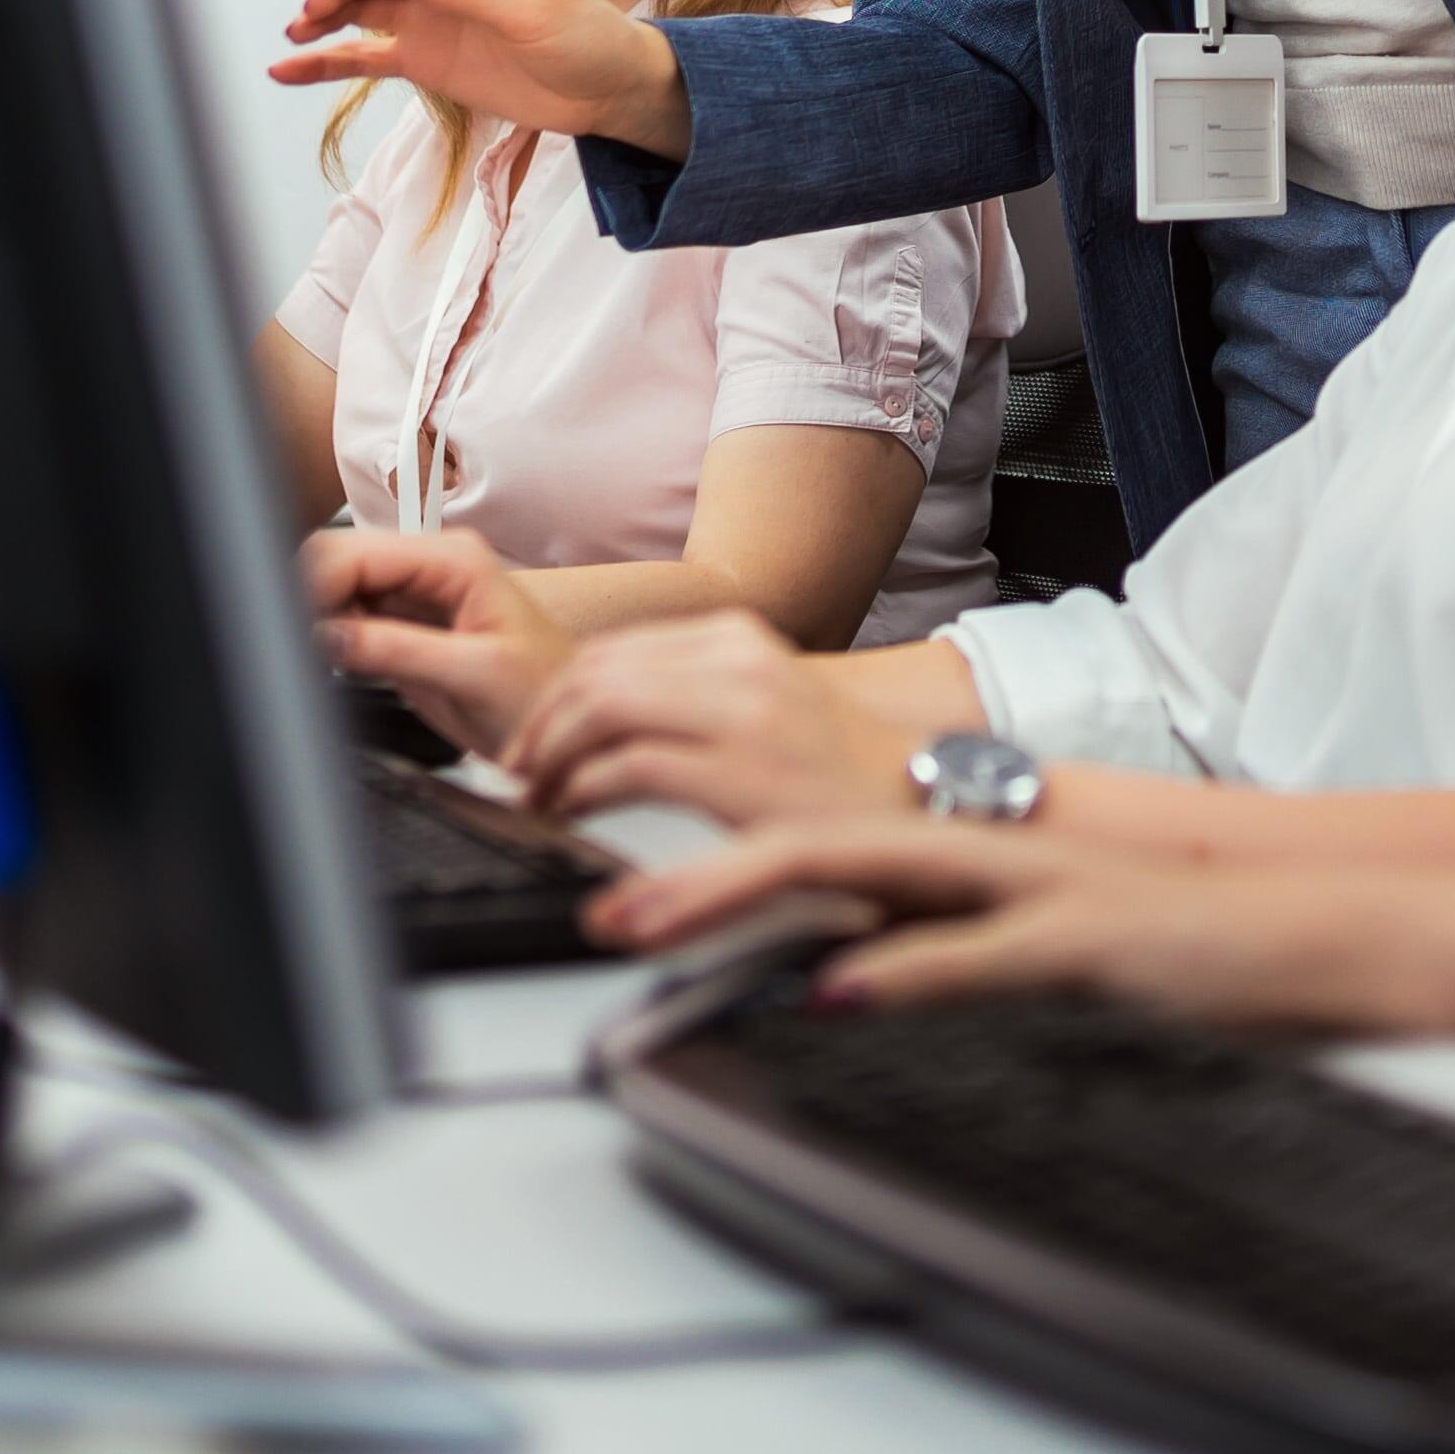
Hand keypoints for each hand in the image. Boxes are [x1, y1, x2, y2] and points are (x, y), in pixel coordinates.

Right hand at [264, 0, 692, 156]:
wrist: (607, 92)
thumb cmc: (584, 35)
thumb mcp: (532, 10)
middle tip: (313, 9)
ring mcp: (428, 17)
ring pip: (359, 8)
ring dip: (322, 15)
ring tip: (296, 35)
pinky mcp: (424, 59)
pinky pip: (365, 56)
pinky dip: (326, 62)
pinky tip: (287, 69)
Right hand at [302, 524, 571, 759]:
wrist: (558, 725)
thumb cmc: (539, 694)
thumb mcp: (471, 674)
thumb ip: (398, 650)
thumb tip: (330, 634)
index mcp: (454, 559)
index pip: (357, 551)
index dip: (320, 587)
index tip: (305, 630)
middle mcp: (430, 565)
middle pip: (339, 560)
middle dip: (318, 602)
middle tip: (324, 651)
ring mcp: (413, 593)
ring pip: (336, 587)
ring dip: (324, 621)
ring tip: (347, 661)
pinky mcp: (401, 624)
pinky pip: (347, 617)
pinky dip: (335, 639)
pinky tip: (351, 663)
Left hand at [502, 610, 911, 827]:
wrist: (934, 811)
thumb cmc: (851, 779)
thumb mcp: (777, 708)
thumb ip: (709, 698)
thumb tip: (624, 726)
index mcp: (745, 641)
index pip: (619, 649)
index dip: (561, 693)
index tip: (540, 736)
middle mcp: (741, 665)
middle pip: (596, 673)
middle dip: (541, 723)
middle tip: (520, 770)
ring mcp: (741, 717)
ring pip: (599, 708)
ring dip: (549, 756)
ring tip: (538, 795)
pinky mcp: (739, 777)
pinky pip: (623, 768)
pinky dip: (578, 789)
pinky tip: (572, 811)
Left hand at [591, 820, 1454, 1030]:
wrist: (1288, 928)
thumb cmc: (1142, 933)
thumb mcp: (999, 915)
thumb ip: (909, 921)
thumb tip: (807, 957)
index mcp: (935, 834)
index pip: (777, 798)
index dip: (675, 798)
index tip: (575, 824)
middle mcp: (959, 844)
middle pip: (779, 819)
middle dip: (663, 846)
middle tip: (570, 877)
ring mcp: (1011, 887)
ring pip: (846, 870)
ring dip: (727, 894)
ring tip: (636, 922)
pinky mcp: (1072, 942)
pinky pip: (966, 957)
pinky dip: (891, 974)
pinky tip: (827, 992)